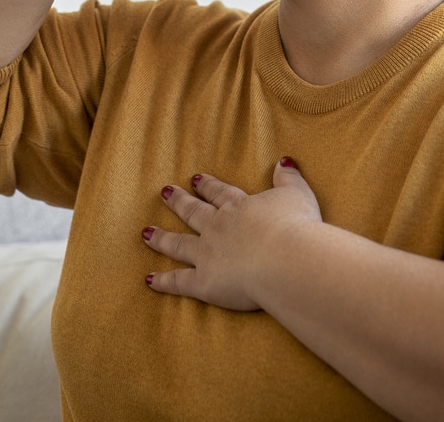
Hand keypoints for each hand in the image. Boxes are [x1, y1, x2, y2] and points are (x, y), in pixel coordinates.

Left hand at [142, 157, 320, 310]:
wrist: (287, 258)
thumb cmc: (296, 226)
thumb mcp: (297, 194)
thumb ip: (288, 178)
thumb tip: (284, 160)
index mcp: (238, 207)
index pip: (219, 193)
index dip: (207, 186)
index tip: (195, 179)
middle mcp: (217, 227)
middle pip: (193, 213)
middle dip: (178, 202)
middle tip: (165, 193)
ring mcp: (207, 255)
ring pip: (178, 244)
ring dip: (161, 238)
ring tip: (146, 233)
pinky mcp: (204, 282)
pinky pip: (179, 282)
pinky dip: (163, 281)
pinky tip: (148, 279)